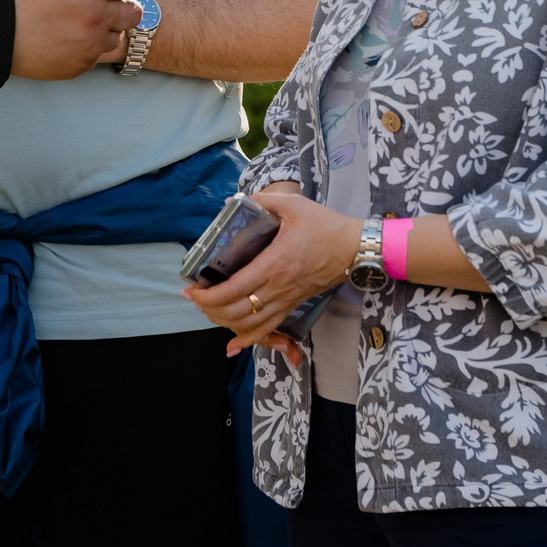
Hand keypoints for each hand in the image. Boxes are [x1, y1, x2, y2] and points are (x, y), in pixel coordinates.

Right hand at [0, 0, 129, 60]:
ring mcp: (88, 43)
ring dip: (106, 29)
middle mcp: (93, 15)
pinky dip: (88, 47)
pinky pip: (97, 55)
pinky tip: (67, 39)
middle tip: (106, 4)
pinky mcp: (81, 65)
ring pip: (118, 36)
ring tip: (79, 23)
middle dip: (125, 6)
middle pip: (134, 11)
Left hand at [184, 185, 360, 358]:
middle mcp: (278, 288)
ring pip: (250, 324)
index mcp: (274, 264)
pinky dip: (249, 339)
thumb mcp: (294, 206)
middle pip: (237, 311)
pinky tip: (234, 345)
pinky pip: (269, 328)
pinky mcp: (294, 304)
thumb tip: (232, 201)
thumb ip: (263, 201)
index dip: (209, 295)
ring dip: (225, 322)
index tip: (191, 289)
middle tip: (194, 298)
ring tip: (208, 311)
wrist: (355, 248)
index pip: (234, 289)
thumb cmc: (325, 226)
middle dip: (210, 309)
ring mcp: (287, 300)